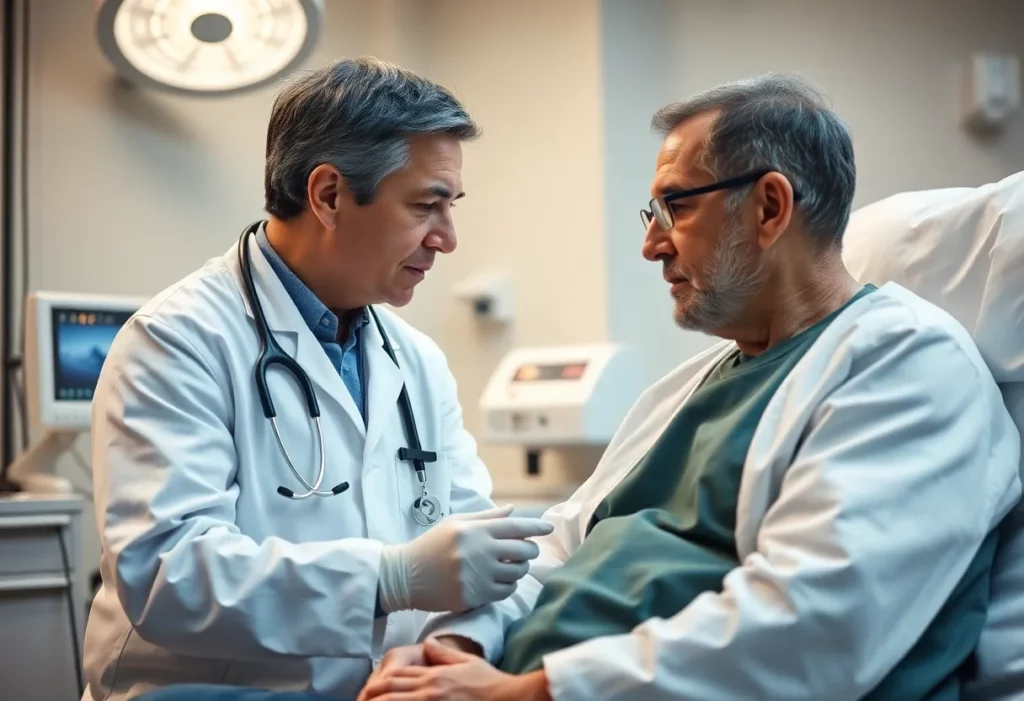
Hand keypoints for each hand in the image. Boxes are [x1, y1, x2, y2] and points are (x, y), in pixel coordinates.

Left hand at [359, 638, 550, 700]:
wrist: (510, 698)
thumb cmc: (491, 683)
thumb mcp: (467, 662)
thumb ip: (444, 653)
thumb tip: (427, 643)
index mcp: (433, 674)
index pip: (395, 675)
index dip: (376, 683)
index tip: (365, 691)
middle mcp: (429, 689)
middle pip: (387, 691)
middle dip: (369, 697)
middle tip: (359, 700)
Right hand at [379, 504, 553, 612]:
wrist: (405, 575)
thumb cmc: (431, 545)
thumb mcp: (456, 523)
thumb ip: (486, 517)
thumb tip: (514, 511)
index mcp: (475, 530)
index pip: (515, 527)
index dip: (536, 527)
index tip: (548, 528)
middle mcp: (478, 551)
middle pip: (522, 550)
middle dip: (529, 550)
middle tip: (525, 551)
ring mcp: (476, 575)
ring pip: (517, 572)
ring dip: (519, 569)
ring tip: (511, 566)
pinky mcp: (473, 596)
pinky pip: (505, 591)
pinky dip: (508, 586)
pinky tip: (499, 581)